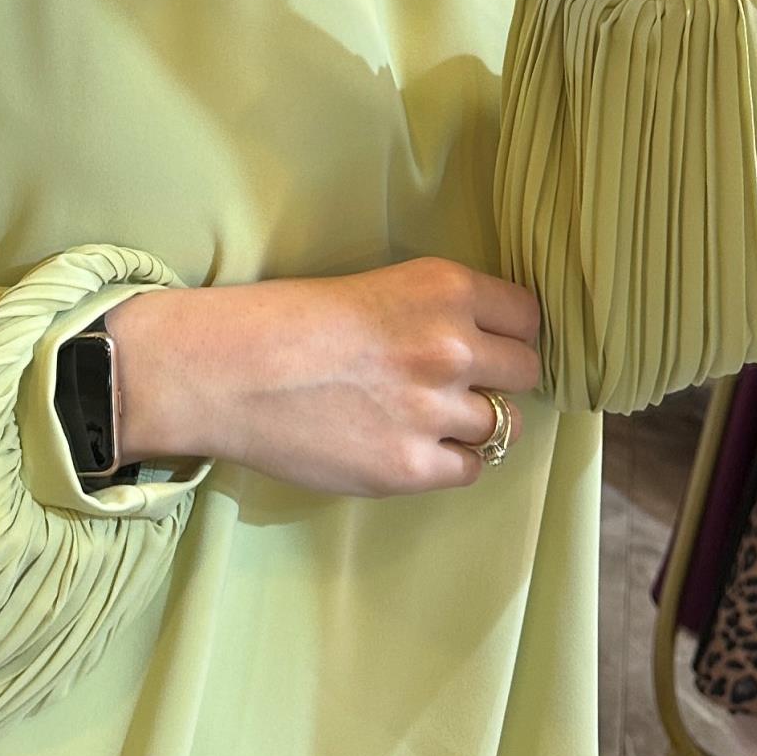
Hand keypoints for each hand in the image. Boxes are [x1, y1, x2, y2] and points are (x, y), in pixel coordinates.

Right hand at [110, 258, 541, 495]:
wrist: (229, 371)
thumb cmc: (288, 321)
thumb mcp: (379, 286)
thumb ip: (438, 313)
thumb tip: (488, 345)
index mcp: (445, 288)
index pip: (528, 316)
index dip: (510, 333)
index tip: (492, 344)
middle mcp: (452, 346)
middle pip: (526, 371)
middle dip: (500, 378)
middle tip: (458, 383)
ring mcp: (435, 410)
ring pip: (503, 425)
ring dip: (472, 423)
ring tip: (423, 416)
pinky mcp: (412, 466)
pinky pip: (470, 469)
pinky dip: (449, 461)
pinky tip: (412, 445)